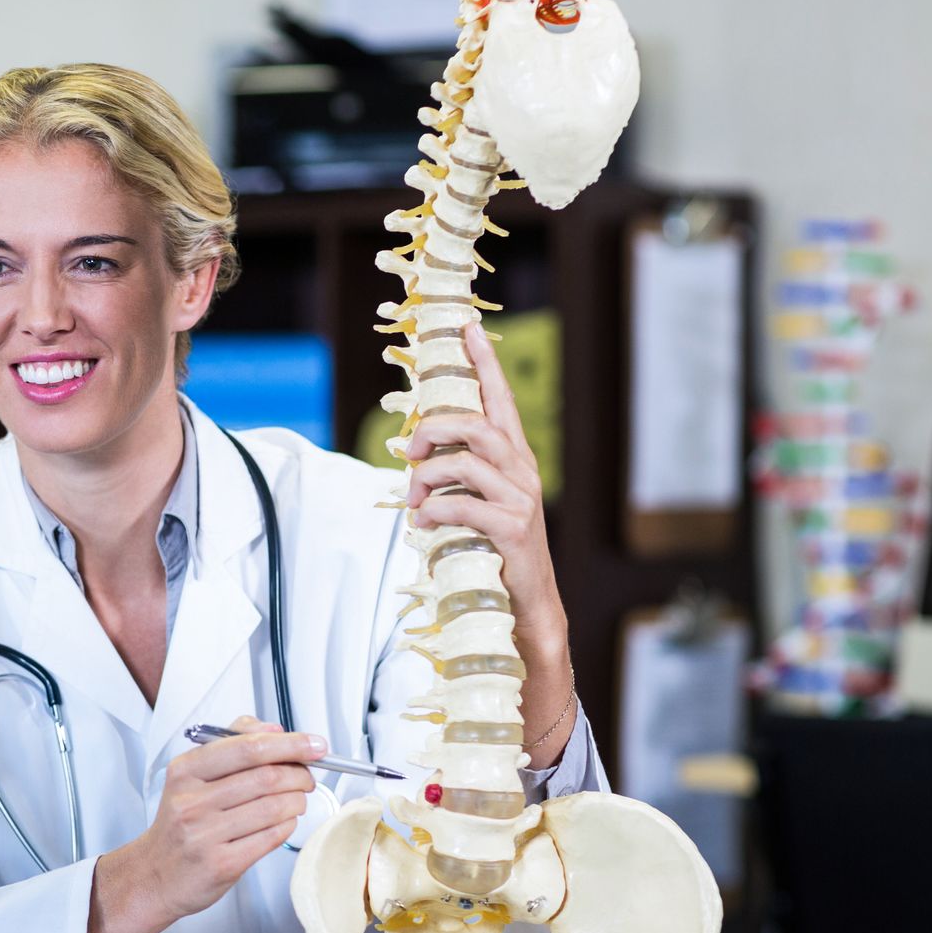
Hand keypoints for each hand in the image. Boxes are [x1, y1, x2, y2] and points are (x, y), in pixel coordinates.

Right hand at [85, 717, 324, 932]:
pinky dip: (288, 826)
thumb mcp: (192, 776)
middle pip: (266, 777)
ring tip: (297, 800)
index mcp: (185, 770)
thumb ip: (231, 744)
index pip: (247, 746)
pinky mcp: (221, 863)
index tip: (315, 744)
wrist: (155, 874)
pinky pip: (271, 838)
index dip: (290, 743)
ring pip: (274, 807)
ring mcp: (205, 834)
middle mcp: (192, 800)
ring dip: (298, 801)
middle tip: (307, 777)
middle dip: (300, 774)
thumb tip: (273, 728)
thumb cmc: (181, 823)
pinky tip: (284, 822)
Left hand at [403, 320, 574, 763]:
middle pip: (478, 424)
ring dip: (431, 472)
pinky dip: (436, 511)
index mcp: (513, 459)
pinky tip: (423, 523)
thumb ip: (454, 475)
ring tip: (415, 497)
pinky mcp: (513, 529)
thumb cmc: (491, 551)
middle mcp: (523, 471)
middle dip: (437, 426)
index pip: (500, 401)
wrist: (523, 605)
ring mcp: (521, 499)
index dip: (483, 364)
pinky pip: (465, 506)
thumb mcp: (473, 503)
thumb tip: (415, 454)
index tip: (465, 328)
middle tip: (409, 446)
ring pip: (469, 461)